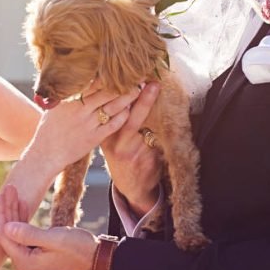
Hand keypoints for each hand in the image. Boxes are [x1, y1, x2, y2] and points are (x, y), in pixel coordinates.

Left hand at [0, 185, 96, 269]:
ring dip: (13, 212)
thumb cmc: (79, 248)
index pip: (5, 235)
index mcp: (25, 264)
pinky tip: (22, 204)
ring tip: (13, 191)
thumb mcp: (55, 238)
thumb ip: (29, 234)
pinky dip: (22, 220)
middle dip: (6, 209)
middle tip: (8, 187)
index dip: (2, 212)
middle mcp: (23, 266)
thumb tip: (6, 227)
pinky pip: (23, 236)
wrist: (96, 258)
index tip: (2, 192)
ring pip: (14, 232)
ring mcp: (28, 262)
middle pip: (7, 233)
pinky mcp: (34, 256)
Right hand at [24, 83, 139, 174]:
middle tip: (137, 76)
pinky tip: (129, 110)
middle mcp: (80, 110)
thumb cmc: (49, 128)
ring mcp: (88, 124)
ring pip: (113, 107)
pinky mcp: (94, 138)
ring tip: (137, 90)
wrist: (46, 153)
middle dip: (123, 84)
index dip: (109, 76)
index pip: (94, 83)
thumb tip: (81, 78)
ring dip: (127, 98)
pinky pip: (113, 124)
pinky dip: (123, 116)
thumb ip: (69, 93)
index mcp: (70, 99)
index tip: (121, 69)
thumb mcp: (55, 106)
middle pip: (107, 93)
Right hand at [99, 81, 162, 214]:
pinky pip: (160, 140)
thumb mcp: (110, 143)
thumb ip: (114, 123)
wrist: (132, 188)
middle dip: (144, 100)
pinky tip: (160, 137)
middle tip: (153, 84)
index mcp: (106, 138)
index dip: (121, 96)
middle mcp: (118, 145)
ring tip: (161, 112)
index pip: (113, 114)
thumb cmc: (122, 158)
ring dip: (158, 119)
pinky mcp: (150, 160)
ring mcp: (134, 154)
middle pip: (133, 118)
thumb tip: (125, 94)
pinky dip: (163, 136)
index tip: (131, 80)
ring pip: (150, 128)